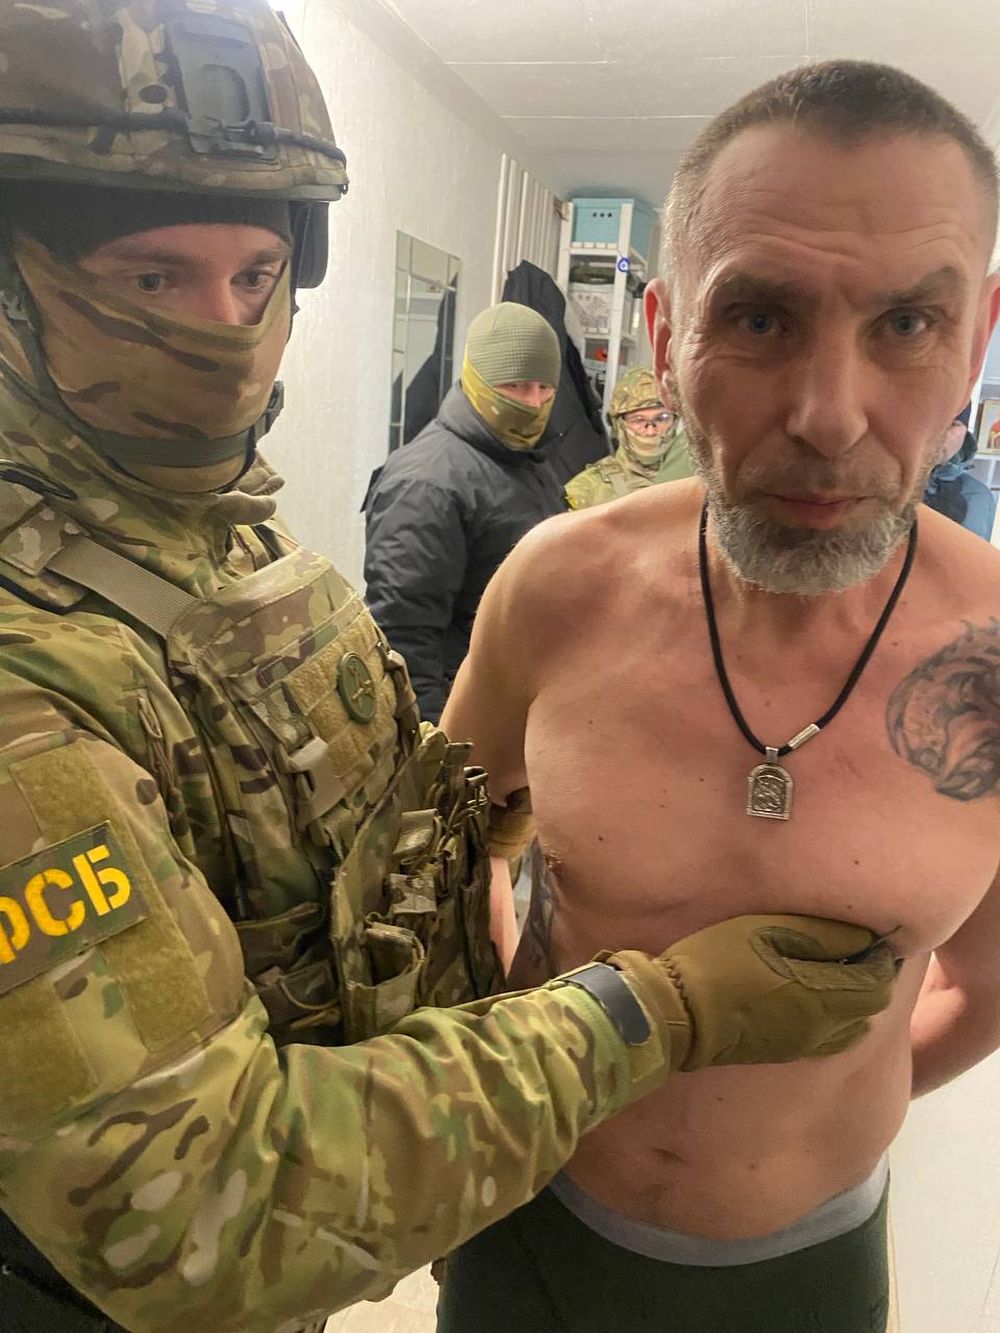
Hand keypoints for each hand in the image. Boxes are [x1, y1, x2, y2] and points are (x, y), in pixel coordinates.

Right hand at [606, 915, 899, 1071]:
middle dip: (870, 978)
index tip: (869, 936)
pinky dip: (834, 1016)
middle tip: (851, 950)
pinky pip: (830, 1038)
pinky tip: (809, 996)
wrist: (678, 1015)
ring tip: (830, 972)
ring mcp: (805, 1046)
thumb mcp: (768, 933)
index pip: (878, 983)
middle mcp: (824, 1030)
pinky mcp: (786, 1052)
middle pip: (870, 1008)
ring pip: (852, 1026)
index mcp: (824, 998)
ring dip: (852, 1000)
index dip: (881, 958)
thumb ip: (822, 936)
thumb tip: (865, 940)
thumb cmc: (720, 963)